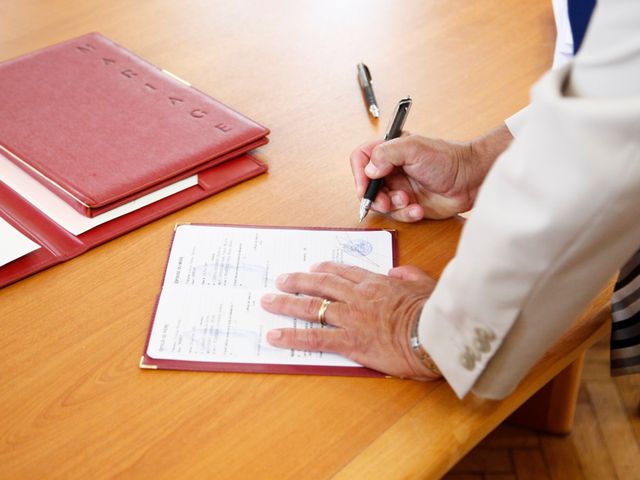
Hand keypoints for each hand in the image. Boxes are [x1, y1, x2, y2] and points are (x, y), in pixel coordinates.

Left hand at [260, 262, 440, 379]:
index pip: (344, 272)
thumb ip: (408, 274)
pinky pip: (315, 338)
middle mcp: (358, 297)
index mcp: (376, 283)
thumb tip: (397, 271)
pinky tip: (275, 335)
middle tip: (281, 280)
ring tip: (268, 301)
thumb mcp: (425, 284)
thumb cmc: (434, 311)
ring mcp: (351, 318)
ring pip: (312, 307)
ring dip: (287, 304)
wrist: (435, 334)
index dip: (326, 269)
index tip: (314, 269)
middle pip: (321, 285)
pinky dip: (292, 336)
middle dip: (298, 281)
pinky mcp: (349, 341)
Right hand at [351, 125, 512, 220]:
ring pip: (380, 203)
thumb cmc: (447, 159)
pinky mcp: (408, 204)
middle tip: (386, 202)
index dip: (359, 173)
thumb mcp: (414, 148)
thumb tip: (369, 170)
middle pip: (367, 186)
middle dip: (375, 197)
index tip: (364, 186)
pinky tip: (418, 209)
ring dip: (393, 206)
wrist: (470, 180)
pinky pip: (396, 215)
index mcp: (389, 151)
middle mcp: (391, 169)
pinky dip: (406, 214)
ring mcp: (399, 187)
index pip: (361, 159)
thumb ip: (387, 153)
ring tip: (408, 201)